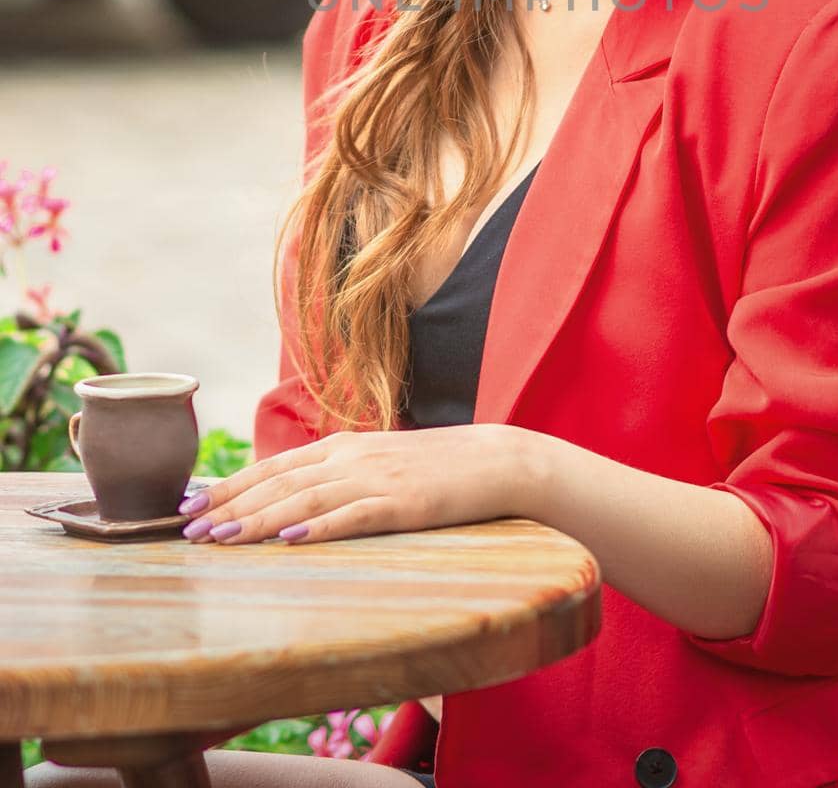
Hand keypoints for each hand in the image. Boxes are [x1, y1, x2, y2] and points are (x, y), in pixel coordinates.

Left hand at [178, 423, 530, 545]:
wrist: (497, 460)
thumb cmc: (437, 469)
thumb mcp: (379, 465)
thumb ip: (338, 478)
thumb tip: (292, 504)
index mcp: (344, 446)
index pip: (274, 466)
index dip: (230, 486)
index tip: (190, 506)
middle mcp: (353, 457)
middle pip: (280, 482)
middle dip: (231, 506)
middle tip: (188, 530)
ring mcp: (378, 479)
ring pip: (307, 500)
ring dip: (261, 520)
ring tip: (223, 538)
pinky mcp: (404, 504)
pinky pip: (354, 517)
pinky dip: (320, 529)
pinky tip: (292, 541)